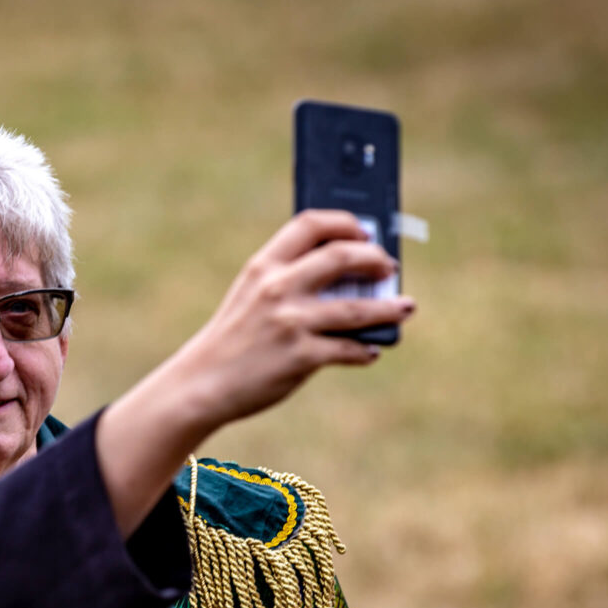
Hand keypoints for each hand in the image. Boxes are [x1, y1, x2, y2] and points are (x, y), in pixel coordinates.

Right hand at [170, 209, 415, 429]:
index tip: (364, 233)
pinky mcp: (300, 357)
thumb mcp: (249, 296)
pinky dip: (365, 350)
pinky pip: (348, 350)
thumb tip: (349, 280)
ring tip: (406, 307)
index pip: (310, 225)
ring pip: (356, 308)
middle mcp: (277, 288)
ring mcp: (290, 323)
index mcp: (263, 266)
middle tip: (389, 268)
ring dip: (388, 308)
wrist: (201, 383)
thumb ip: (287, 280)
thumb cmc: (232, 339)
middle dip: (374, 260)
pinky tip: (371, 351)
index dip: (344, 223)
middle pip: (341, 256)